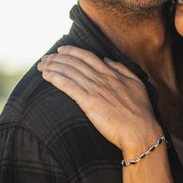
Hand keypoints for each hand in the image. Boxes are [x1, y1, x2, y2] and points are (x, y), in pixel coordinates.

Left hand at [37, 46, 161, 153]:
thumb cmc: (141, 112)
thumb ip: (122, 69)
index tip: (60, 50)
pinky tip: (46, 76)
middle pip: (75, 62)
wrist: (140, 131)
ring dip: (53, 67)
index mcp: (112, 74)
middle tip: (45, 59)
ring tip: (41, 66)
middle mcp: (102, 78)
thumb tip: (107, 60)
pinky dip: (56, 79)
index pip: (88, 56)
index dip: (72, 51)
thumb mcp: (137, 84)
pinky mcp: (89, 103)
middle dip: (57, 58)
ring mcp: (95, 90)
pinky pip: (69, 86)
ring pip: (70, 72)